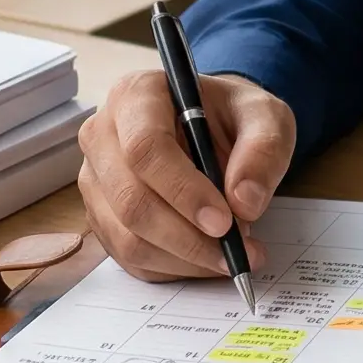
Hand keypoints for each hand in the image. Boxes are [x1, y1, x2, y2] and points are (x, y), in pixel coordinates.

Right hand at [77, 67, 295, 281]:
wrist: (215, 128)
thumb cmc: (234, 116)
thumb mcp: (266, 117)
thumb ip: (263, 150)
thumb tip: (244, 201)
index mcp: (136, 95)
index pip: (145, 148)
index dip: (183, 190)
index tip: (224, 221)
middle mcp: (102, 135)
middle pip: (132, 200)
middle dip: (187, 236)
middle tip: (236, 249)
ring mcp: (96, 180)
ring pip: (127, 237)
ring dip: (183, 258)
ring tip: (231, 253)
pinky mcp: (101, 216)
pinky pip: (128, 257)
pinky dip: (172, 267)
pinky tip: (207, 260)